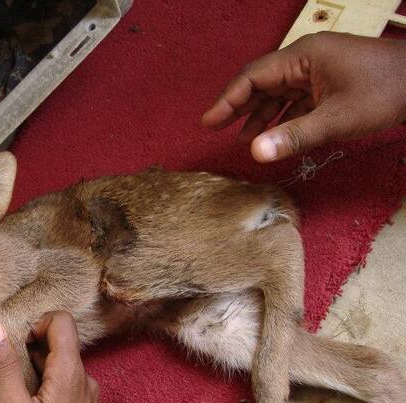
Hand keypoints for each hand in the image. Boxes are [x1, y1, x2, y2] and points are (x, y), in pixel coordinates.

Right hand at [0, 311, 99, 402]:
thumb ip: (4, 367)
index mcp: (70, 374)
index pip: (62, 322)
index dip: (35, 324)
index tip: (15, 346)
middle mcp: (85, 382)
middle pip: (57, 346)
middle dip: (26, 355)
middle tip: (1, 379)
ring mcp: (87, 399)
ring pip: (57, 370)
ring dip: (30, 376)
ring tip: (5, 401)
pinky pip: (62, 389)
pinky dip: (41, 393)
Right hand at [202, 32, 405, 161]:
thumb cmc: (385, 92)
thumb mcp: (336, 119)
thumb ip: (293, 136)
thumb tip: (254, 153)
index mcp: (303, 56)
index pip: (254, 76)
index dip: (228, 100)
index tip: (209, 122)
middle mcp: (307, 59)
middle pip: (262, 82)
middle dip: (239, 107)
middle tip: (215, 128)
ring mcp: (319, 70)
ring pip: (279, 92)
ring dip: (261, 115)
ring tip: (242, 139)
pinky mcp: (330, 82)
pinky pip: (297, 99)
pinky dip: (283, 117)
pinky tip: (274, 135)